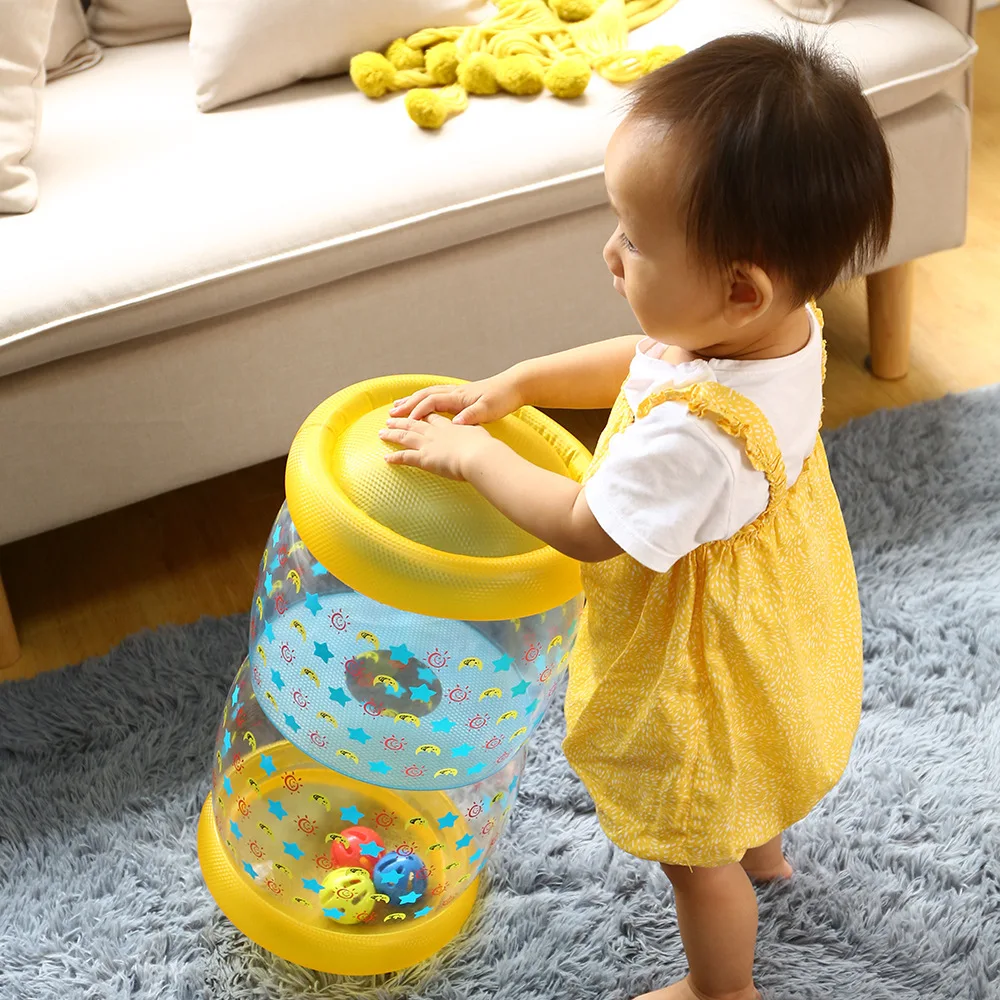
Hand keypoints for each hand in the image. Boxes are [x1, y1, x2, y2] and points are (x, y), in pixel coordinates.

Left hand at [380, 413, 493, 480]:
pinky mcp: (424, 458)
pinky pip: (405, 457)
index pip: (432, 417)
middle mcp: (435, 433)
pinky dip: (395, 458)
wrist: (479, 455)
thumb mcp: (480, 434)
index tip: (415, 412)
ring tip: (381, 433)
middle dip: (401, 420)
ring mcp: (428, 444)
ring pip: (405, 436)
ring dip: (392, 434)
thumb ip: (473, 431)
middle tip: (390, 418)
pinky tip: (387, 459)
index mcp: (449, 426)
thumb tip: (476, 433)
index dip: (422, 414)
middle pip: (414, 423)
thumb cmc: (484, 447)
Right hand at [389, 373, 522, 425]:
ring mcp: (457, 392)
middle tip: (390, 413)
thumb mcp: (489, 410)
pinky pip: (436, 395)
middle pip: (424, 396)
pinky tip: (419, 403)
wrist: (516, 385)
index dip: (417, 411)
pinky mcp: (461, 394)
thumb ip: (472, 416)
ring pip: (428, 394)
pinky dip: (423, 399)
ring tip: (397, 406)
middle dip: (406, 404)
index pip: (431, 401)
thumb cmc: (503, 398)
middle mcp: (455, 392)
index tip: (405, 421)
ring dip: (411, 400)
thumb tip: (455, 423)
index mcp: (459, 396)